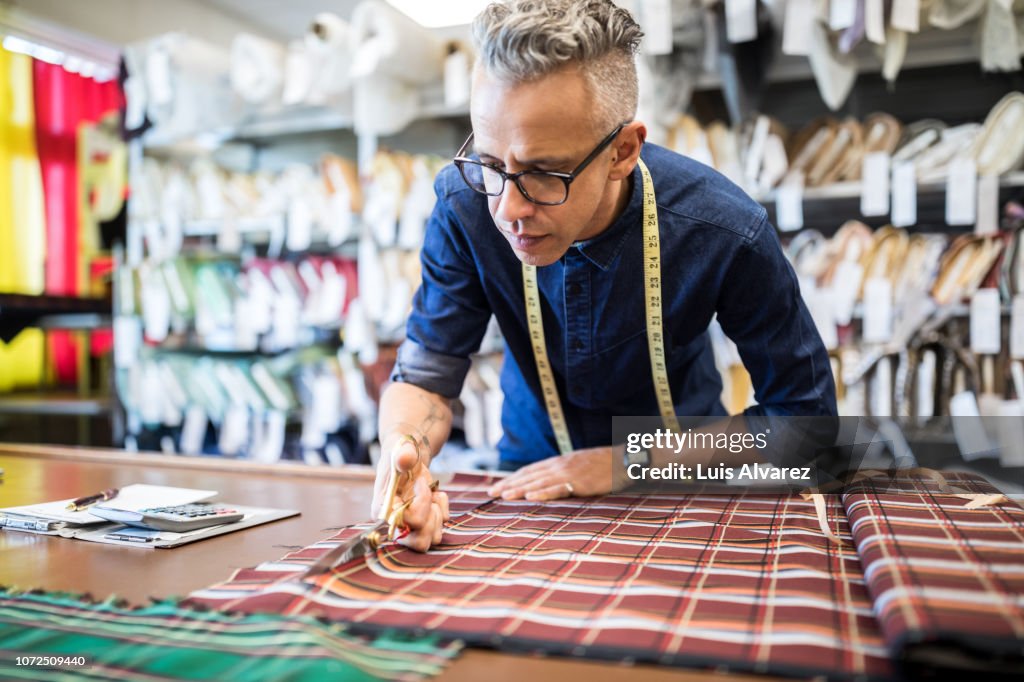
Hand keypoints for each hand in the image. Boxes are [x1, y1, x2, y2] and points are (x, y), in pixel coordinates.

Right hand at [372, 435, 449, 551]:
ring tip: (431, 495)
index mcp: (383, 510)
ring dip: (438, 514)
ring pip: (432, 539)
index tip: (419, 482)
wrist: (409, 457)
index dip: (421, 502)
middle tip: (429, 496)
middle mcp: (394, 524)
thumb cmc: (401, 453)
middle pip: (419, 542)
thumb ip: (403, 454)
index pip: (407, 521)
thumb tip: (405, 459)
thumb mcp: (401, 450)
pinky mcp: (423, 525)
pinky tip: (435, 494)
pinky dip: (443, 509)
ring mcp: (409, 527)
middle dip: (432, 518)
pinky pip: (441, 529)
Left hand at [486, 447, 614, 500]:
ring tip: (503, 496)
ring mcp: (569, 474)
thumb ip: (562, 472)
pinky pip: (558, 489)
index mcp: (558, 462)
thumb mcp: (577, 464)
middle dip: (509, 485)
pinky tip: (530, 497)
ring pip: (538, 482)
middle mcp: (559, 466)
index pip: (529, 471)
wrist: (623, 459)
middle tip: (491, 494)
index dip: (512, 479)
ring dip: (519, 490)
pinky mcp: (580, 483)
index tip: (497, 487)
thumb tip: (545, 481)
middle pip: (529, 476)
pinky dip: (543, 493)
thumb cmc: (602, 464)